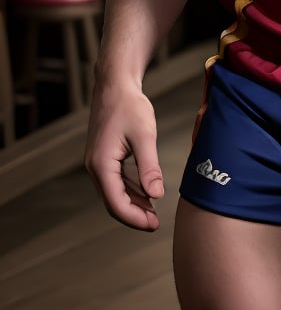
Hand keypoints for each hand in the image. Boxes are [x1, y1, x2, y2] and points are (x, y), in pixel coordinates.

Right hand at [84, 81, 164, 230]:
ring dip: (133, 205)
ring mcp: (98, 162)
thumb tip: (156, 195)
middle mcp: (95, 167)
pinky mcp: (104, 157)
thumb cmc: (129, 106)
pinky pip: (116, 182)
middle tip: (156, 224)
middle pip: (113, 202)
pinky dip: (130, 192)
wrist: (115, 85)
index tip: (154, 225)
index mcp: (101, 164)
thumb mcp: (144, 135)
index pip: (116, 203)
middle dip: (134, 216)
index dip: (135, 218)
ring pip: (114, 193)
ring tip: (153, 214)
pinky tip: (146, 195)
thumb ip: (149, 167)